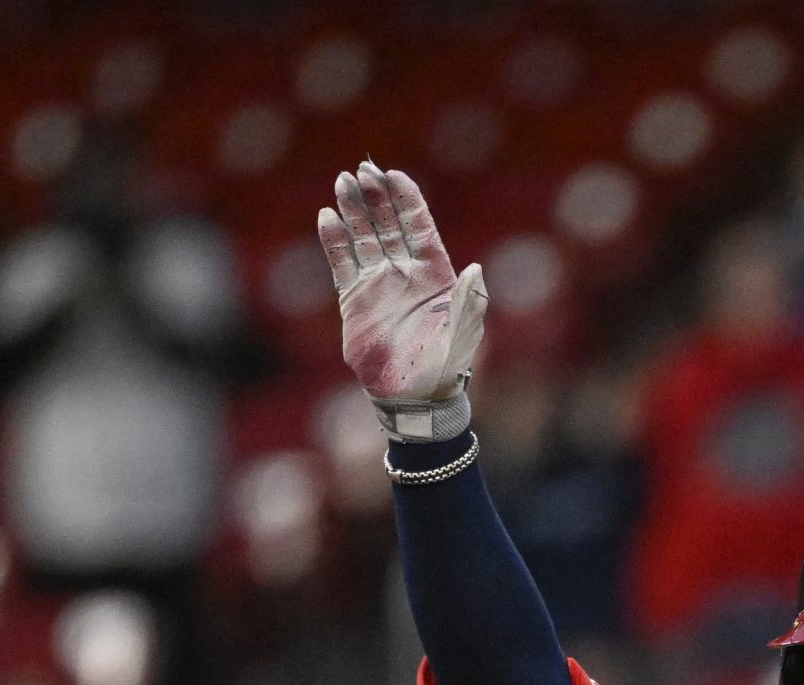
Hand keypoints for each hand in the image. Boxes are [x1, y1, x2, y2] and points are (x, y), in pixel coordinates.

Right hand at [317, 162, 488, 440]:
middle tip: (362, 169)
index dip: (406, 198)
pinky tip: (327, 217)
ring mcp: (379, 284)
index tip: (393, 174)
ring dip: (353, 210)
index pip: (419, 225)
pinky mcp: (355, 300)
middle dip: (376, 196)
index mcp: (435, 273)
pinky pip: (342, 263)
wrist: (415, 397)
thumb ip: (469, 299)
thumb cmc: (446, 367)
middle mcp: (405, 273)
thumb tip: (476, 269)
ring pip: (364, 237)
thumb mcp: (465, 333)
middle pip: (388, 223)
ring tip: (342, 181)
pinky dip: (335, 241)